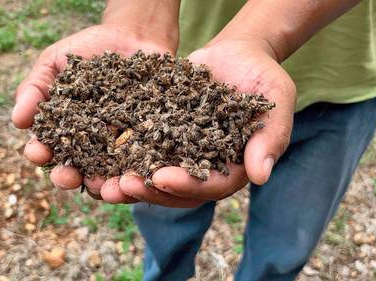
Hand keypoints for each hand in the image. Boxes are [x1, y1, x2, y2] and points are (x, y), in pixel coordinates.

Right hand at [12, 24, 203, 206]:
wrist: (134, 35)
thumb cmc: (88, 49)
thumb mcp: (55, 62)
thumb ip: (35, 88)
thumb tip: (16, 121)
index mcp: (63, 131)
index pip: (47, 149)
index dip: (40, 153)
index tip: (38, 152)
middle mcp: (89, 145)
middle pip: (75, 171)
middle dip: (67, 178)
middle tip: (68, 177)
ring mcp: (119, 147)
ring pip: (108, 176)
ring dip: (103, 187)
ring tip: (103, 186)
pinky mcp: (147, 143)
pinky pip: (143, 163)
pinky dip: (139, 173)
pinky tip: (137, 175)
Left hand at [119, 39, 295, 205]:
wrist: (235, 55)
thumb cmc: (261, 76)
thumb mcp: (275, 100)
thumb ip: (271, 137)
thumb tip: (261, 176)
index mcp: (234, 167)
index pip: (212, 185)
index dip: (187, 185)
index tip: (162, 177)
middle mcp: (206, 168)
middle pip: (178, 191)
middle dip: (151, 190)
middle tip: (124, 185)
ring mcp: (182, 155)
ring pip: (156, 178)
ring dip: (131, 184)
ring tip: (104, 184)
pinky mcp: (164, 138)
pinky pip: (142, 152)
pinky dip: (123, 157)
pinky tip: (100, 156)